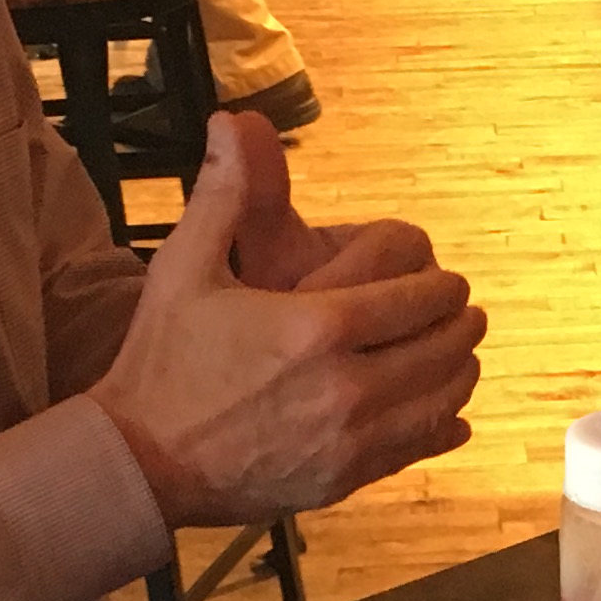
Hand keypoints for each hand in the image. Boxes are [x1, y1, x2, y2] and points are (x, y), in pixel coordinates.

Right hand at [87, 115, 481, 522]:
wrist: (139, 461)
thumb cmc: (162, 360)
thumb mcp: (186, 268)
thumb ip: (224, 196)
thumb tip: (234, 122)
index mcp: (320, 324)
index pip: (420, 297)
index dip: (444, 286)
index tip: (448, 281)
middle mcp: (349, 384)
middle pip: (444, 347)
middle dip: (460, 323)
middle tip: (461, 313)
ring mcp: (352, 439)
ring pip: (443, 399)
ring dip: (460, 371)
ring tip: (459, 355)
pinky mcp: (345, 479)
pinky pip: (420, 447)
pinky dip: (444, 427)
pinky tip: (449, 416)